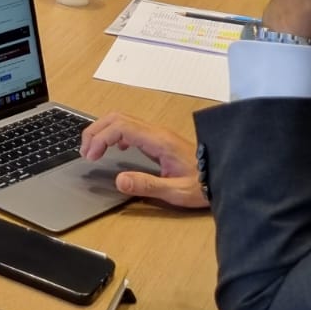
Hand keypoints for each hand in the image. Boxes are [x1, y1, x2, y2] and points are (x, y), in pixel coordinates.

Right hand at [80, 111, 206, 207]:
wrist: (225, 177)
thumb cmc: (203, 185)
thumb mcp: (176, 191)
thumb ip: (147, 185)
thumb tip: (119, 180)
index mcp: (158, 140)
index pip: (120, 127)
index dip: (99, 139)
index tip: (90, 157)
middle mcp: (155, 132)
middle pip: (116, 118)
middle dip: (95, 132)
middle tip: (84, 152)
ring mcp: (157, 133)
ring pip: (121, 119)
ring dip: (102, 131)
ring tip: (92, 150)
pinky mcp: (158, 138)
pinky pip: (129, 126)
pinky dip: (113, 133)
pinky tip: (113, 149)